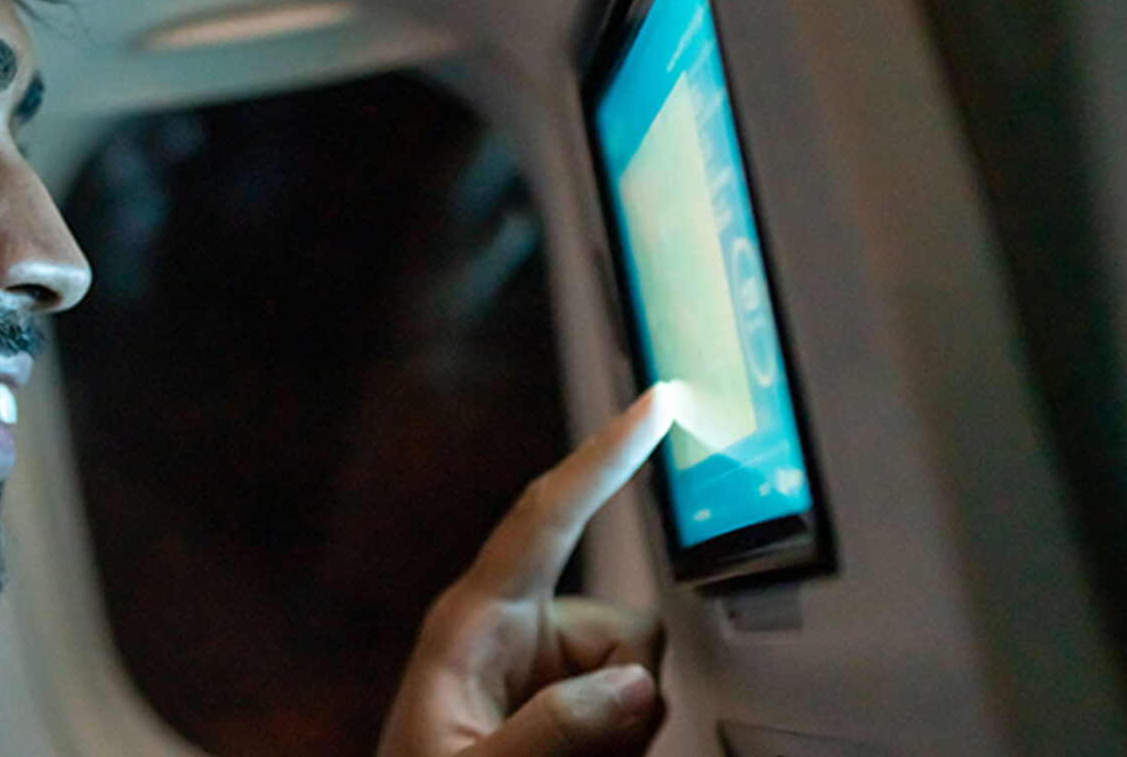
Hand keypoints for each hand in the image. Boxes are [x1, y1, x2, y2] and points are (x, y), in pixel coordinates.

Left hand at [377, 383, 682, 756]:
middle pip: (626, 627)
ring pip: (639, 677)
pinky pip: (633, 705)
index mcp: (471, 622)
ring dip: (624, 731)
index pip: (546, 517)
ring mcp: (541, 666)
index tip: (655, 403)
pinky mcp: (562, 698)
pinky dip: (623, 743)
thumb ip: (550, 732)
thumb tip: (632, 686)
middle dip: (628, 694)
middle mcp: (513, 631)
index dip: (603, 456)